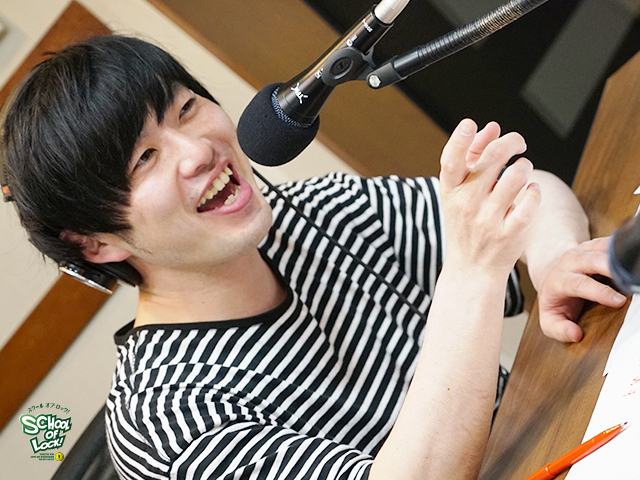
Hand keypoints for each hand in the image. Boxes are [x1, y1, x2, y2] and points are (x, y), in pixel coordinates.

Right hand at [439, 119, 540, 277]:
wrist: (471, 269)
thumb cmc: (466, 224)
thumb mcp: (459, 193)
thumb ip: (472, 157)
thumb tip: (490, 127)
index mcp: (451, 192)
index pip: (451, 161)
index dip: (459, 140)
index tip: (470, 123)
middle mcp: (467, 204)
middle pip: (493, 158)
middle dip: (511, 142)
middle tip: (517, 144)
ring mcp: (488, 220)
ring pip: (517, 175)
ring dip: (524, 167)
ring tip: (521, 172)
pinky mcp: (510, 234)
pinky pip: (530, 200)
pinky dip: (534, 191)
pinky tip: (530, 192)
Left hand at [536, 237, 627, 341]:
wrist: (550, 271)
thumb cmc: (554, 298)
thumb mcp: (549, 318)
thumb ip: (558, 329)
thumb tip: (575, 334)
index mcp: (559, 280)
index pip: (579, 284)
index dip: (600, 292)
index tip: (619, 301)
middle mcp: (570, 262)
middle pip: (593, 260)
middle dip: (613, 268)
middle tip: (632, 281)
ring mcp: (583, 250)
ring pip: (604, 247)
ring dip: (621, 256)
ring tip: (635, 269)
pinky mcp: (596, 244)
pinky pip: (612, 242)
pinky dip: (624, 250)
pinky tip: (632, 258)